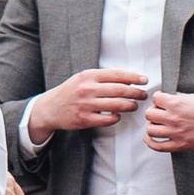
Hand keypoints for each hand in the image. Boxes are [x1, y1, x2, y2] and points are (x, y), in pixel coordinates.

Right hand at [30, 64, 147, 135]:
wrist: (49, 108)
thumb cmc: (70, 92)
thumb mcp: (83, 78)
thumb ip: (102, 78)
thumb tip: (127, 79)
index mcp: (89, 75)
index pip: (117, 75)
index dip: (134, 77)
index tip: (144, 80)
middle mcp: (88, 89)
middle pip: (120, 90)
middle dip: (136, 93)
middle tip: (143, 94)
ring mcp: (86, 105)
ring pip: (117, 105)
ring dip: (130, 106)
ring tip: (134, 105)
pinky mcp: (85, 119)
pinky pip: (108, 119)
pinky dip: (116, 117)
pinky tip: (118, 115)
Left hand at [144, 90, 193, 153]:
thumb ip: (181, 97)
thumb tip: (171, 98)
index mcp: (178, 103)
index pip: (156, 98)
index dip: (159, 98)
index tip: (162, 101)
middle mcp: (174, 118)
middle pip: (149, 114)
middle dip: (154, 112)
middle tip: (160, 112)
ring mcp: (176, 133)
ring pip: (151, 130)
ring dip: (153, 126)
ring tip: (159, 124)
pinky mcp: (181, 145)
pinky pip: (158, 146)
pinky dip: (151, 142)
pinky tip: (150, 138)